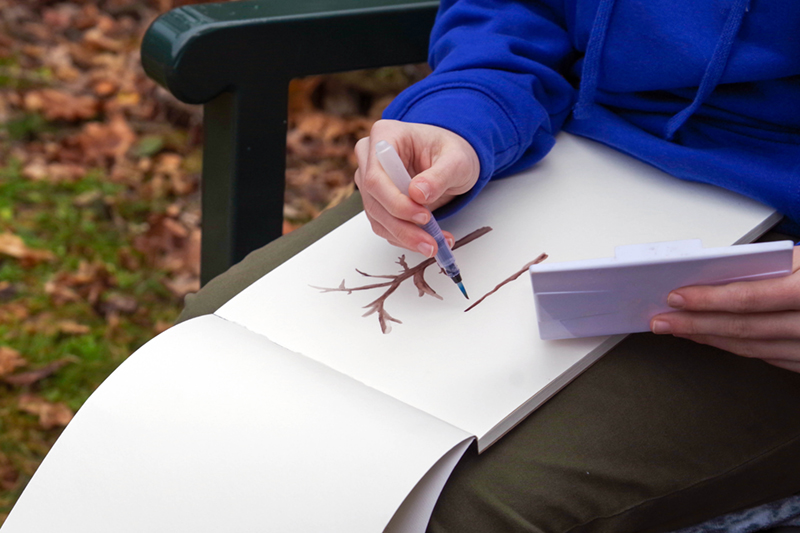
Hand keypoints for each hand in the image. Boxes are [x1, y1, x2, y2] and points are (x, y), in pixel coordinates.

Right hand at [354, 120, 479, 256]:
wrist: (451, 160)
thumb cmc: (451, 152)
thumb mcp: (456, 161)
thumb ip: (439, 176)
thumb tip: (418, 195)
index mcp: (385, 136)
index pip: (376, 176)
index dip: (396, 201)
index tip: (423, 216)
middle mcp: (371, 157)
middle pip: (374, 200)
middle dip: (403, 226)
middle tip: (430, 242)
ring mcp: (371, 181)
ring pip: (378, 218)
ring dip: (405, 237)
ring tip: (434, 245)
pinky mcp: (378, 201)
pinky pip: (385, 226)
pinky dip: (406, 238)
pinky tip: (428, 241)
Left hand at [650, 246, 799, 372]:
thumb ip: (769, 268)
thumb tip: (715, 274)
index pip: (750, 299)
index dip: (708, 300)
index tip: (675, 297)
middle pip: (745, 329)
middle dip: (696, 324)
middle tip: (662, 320)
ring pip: (753, 348)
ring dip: (709, 339)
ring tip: (678, 329)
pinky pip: (769, 357)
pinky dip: (736, 347)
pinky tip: (712, 338)